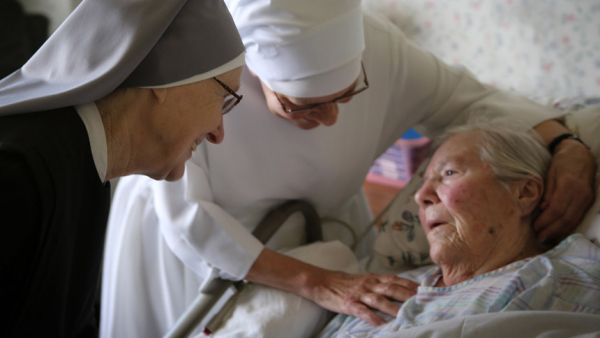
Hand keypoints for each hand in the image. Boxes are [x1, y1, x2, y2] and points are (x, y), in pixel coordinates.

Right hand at [303, 270, 417, 326]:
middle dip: (409, 296)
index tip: (426, 292)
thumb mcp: (363, 280)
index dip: (412, 286)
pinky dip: (373, 318)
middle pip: (392, 288)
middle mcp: (369, 284)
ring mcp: (359, 294)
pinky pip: (363, 311)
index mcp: (373, 278)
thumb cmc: (343, 283)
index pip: (397, 280)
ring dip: (395, 308)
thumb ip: (379, 284)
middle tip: (424, 304)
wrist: (320, 281)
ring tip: (407, 316)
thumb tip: (398, 290)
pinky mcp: (348, 303)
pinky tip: (382, 325)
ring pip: (380, 300)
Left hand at [533, 139, 596, 242]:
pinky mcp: (589, 202)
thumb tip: (543, 210)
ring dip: (559, 232)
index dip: (545, 221)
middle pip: (566, 219)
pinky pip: (578, 218)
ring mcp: (587, 199)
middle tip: (539, 237)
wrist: (581, 155)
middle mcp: (581, 194)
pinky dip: (567, 227)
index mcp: (569, 185)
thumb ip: (548, 192)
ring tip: (546, 237)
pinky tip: (558, 232)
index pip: (557, 209)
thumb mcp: (550, 173)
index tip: (535, 227)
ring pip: (573, 221)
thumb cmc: (562, 162)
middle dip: (551, 230)